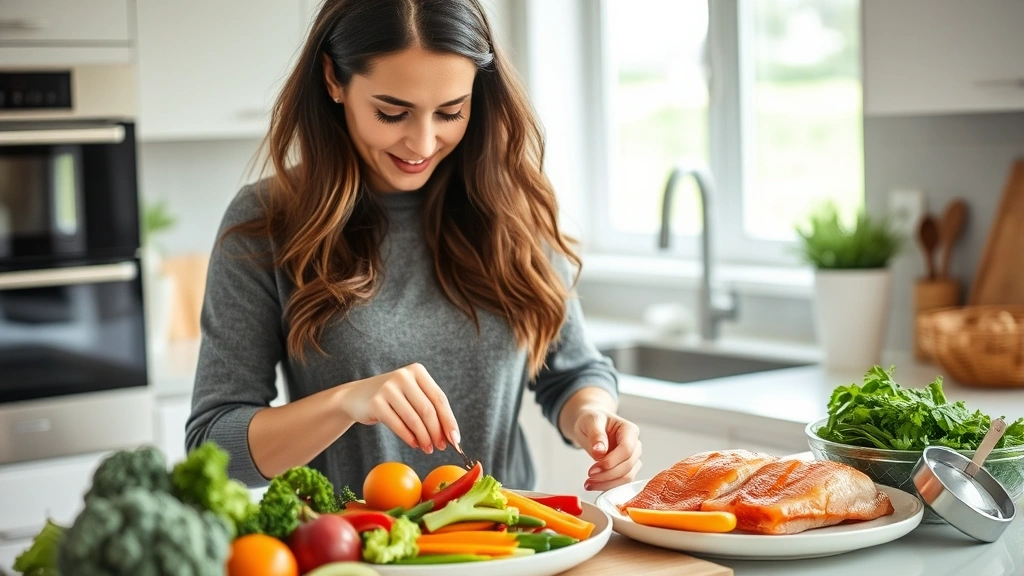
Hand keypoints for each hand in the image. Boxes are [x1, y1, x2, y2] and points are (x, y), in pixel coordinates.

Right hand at [336, 363, 459, 453]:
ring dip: (424, 438)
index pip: (439, 398)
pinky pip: (398, 425)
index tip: (456, 439)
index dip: (449, 420)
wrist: (356, 396)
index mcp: (417, 371)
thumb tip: (450, 436)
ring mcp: (388, 388)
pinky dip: (409, 437)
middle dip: (437, 432)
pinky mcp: (376, 402)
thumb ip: (430, 409)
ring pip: (414, 419)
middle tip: (441, 447)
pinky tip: (415, 444)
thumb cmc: (392, 398)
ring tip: (428, 448)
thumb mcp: (412, 395)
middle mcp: (403, 376)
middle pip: (428, 410)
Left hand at [571, 408, 641, 491]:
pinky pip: (621, 481)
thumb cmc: (592, 420)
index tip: (593, 469)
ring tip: (588, 484)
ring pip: (627, 476)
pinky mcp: (626, 468)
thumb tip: (600, 452)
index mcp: (629, 430)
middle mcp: (635, 444)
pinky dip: (608, 485)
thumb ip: (596, 435)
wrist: (590, 425)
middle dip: (608, 474)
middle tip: (589, 477)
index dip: (611, 461)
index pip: (626, 449)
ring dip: (608, 483)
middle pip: (628, 465)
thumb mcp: (590, 421)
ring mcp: (632, 457)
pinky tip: (594, 485)